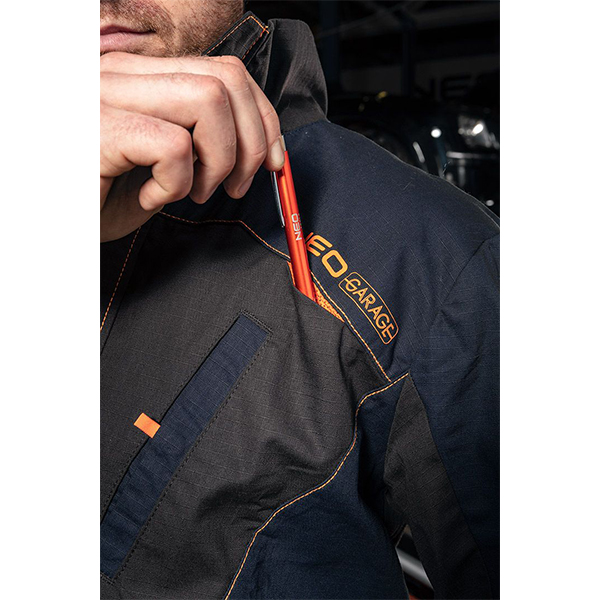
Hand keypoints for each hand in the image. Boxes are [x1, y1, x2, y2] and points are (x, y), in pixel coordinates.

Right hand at [100, 52, 283, 241]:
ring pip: (208, 100)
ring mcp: (107, 95)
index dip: (264, 117)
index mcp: (141, 77)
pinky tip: (149, 198)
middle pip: (226, 78)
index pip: (225, 70)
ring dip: (218, 159)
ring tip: (192, 191)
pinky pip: (174, 146)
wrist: (50, 223)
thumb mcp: (161, 164)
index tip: (272, 162)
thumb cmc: (98, 197)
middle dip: (253, 142)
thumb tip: (262, 148)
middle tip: (233, 186)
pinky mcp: (97, 129)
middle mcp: (122, 73)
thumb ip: (201, 141)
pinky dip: (176, 184)